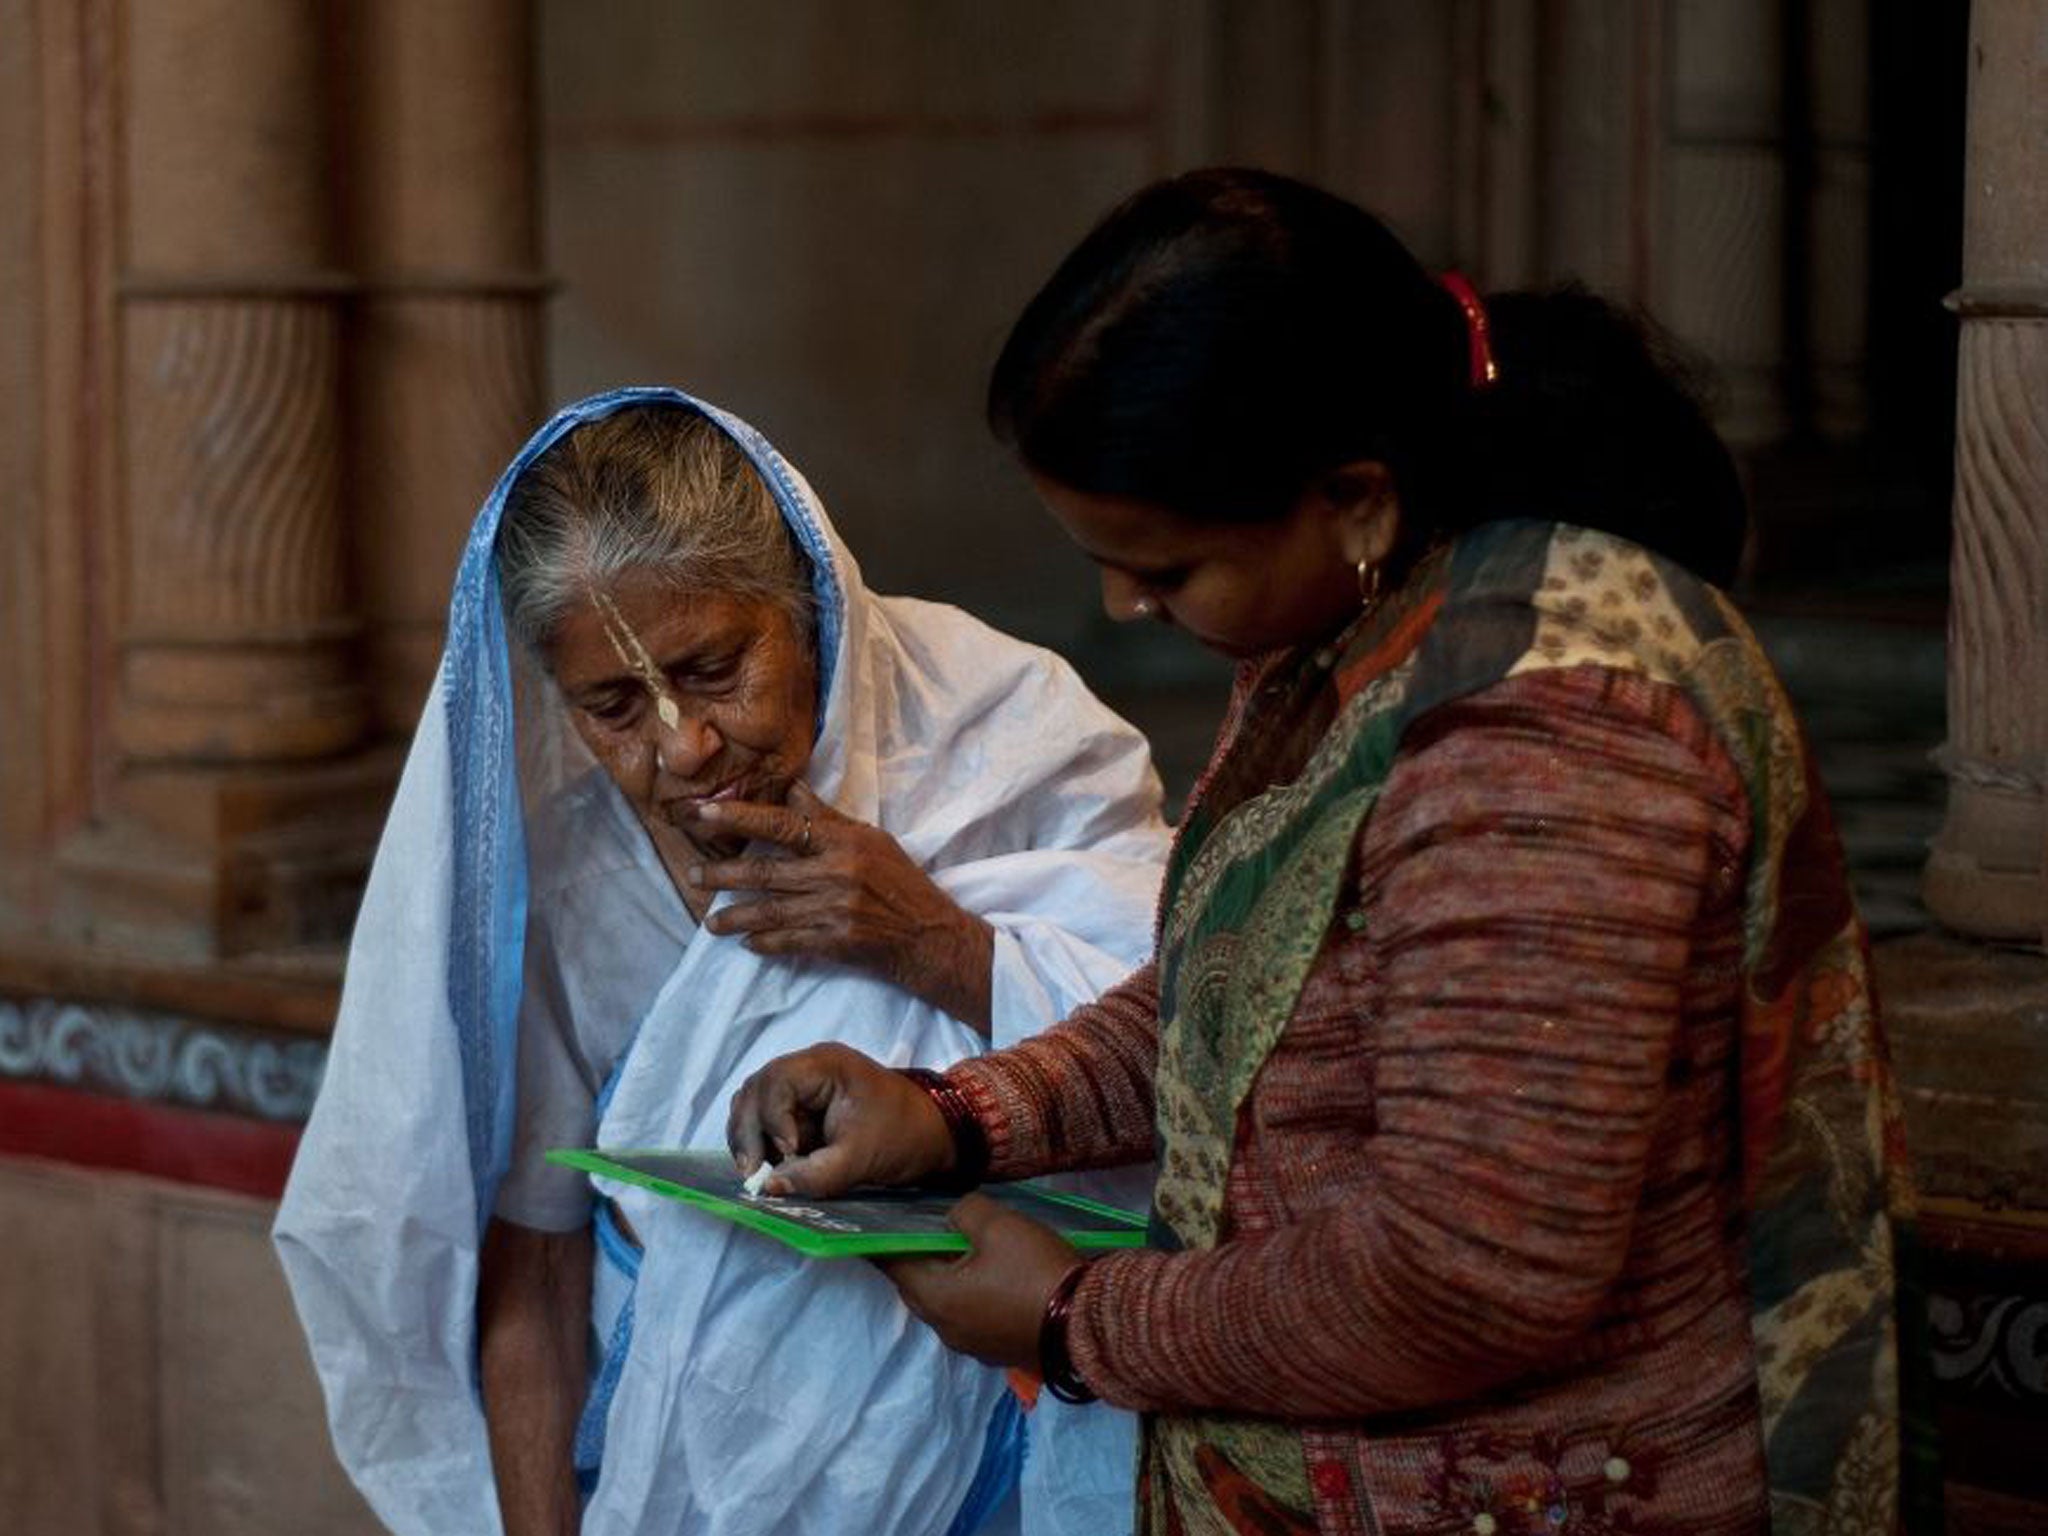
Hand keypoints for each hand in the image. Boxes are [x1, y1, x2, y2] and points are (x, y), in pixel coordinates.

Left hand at [689, 782, 994, 1032]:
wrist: (931, 935)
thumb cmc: (902, 882)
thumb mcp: (871, 839)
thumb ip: (827, 818)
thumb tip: (792, 789)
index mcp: (843, 841)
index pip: (781, 824)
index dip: (739, 818)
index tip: (704, 813)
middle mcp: (836, 873)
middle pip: (766, 872)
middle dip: (723, 875)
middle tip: (693, 875)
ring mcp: (835, 909)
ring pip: (770, 912)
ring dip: (735, 917)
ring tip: (710, 922)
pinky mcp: (835, 941)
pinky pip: (787, 942)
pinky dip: (764, 943)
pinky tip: (746, 943)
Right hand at [726, 1042, 954, 1196]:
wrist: (931, 1135)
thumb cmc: (904, 1136)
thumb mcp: (862, 1159)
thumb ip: (816, 1175)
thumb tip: (770, 1189)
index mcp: (825, 1065)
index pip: (776, 1082)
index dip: (772, 1118)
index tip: (789, 1152)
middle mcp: (807, 1069)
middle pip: (756, 1090)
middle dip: (749, 1131)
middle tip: (753, 1173)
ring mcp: (802, 1087)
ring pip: (753, 1104)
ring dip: (749, 1138)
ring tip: (757, 1172)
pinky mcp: (800, 1109)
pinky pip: (765, 1120)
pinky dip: (760, 1142)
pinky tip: (767, 1167)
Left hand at [879, 1194, 1079, 1369]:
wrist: (1085, 1323)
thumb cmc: (1033, 1270)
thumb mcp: (997, 1224)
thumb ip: (963, 1213)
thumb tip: (953, 1220)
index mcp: (935, 1298)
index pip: (894, 1265)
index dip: (885, 1240)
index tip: (876, 1222)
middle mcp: (945, 1328)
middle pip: (917, 1288)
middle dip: (916, 1259)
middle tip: (922, 1230)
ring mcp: (972, 1345)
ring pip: (945, 1305)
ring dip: (945, 1280)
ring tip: (957, 1251)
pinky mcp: (997, 1351)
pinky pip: (970, 1318)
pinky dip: (969, 1297)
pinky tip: (988, 1279)